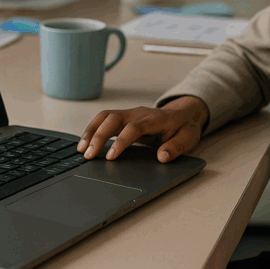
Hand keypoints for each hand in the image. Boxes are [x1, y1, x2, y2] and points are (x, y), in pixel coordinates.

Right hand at [76, 95, 208, 163]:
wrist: (185, 114)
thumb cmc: (184, 128)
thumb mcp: (188, 139)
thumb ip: (176, 147)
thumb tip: (162, 157)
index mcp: (155, 119)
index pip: (133, 128)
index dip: (120, 142)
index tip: (110, 157)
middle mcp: (139, 113)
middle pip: (113, 119)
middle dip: (98, 136)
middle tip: (88, 154)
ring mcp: (130, 113)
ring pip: (105, 117)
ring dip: (91, 131)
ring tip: (81, 149)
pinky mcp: (123, 117)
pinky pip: (104, 119)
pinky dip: (92, 129)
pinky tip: (85, 142)